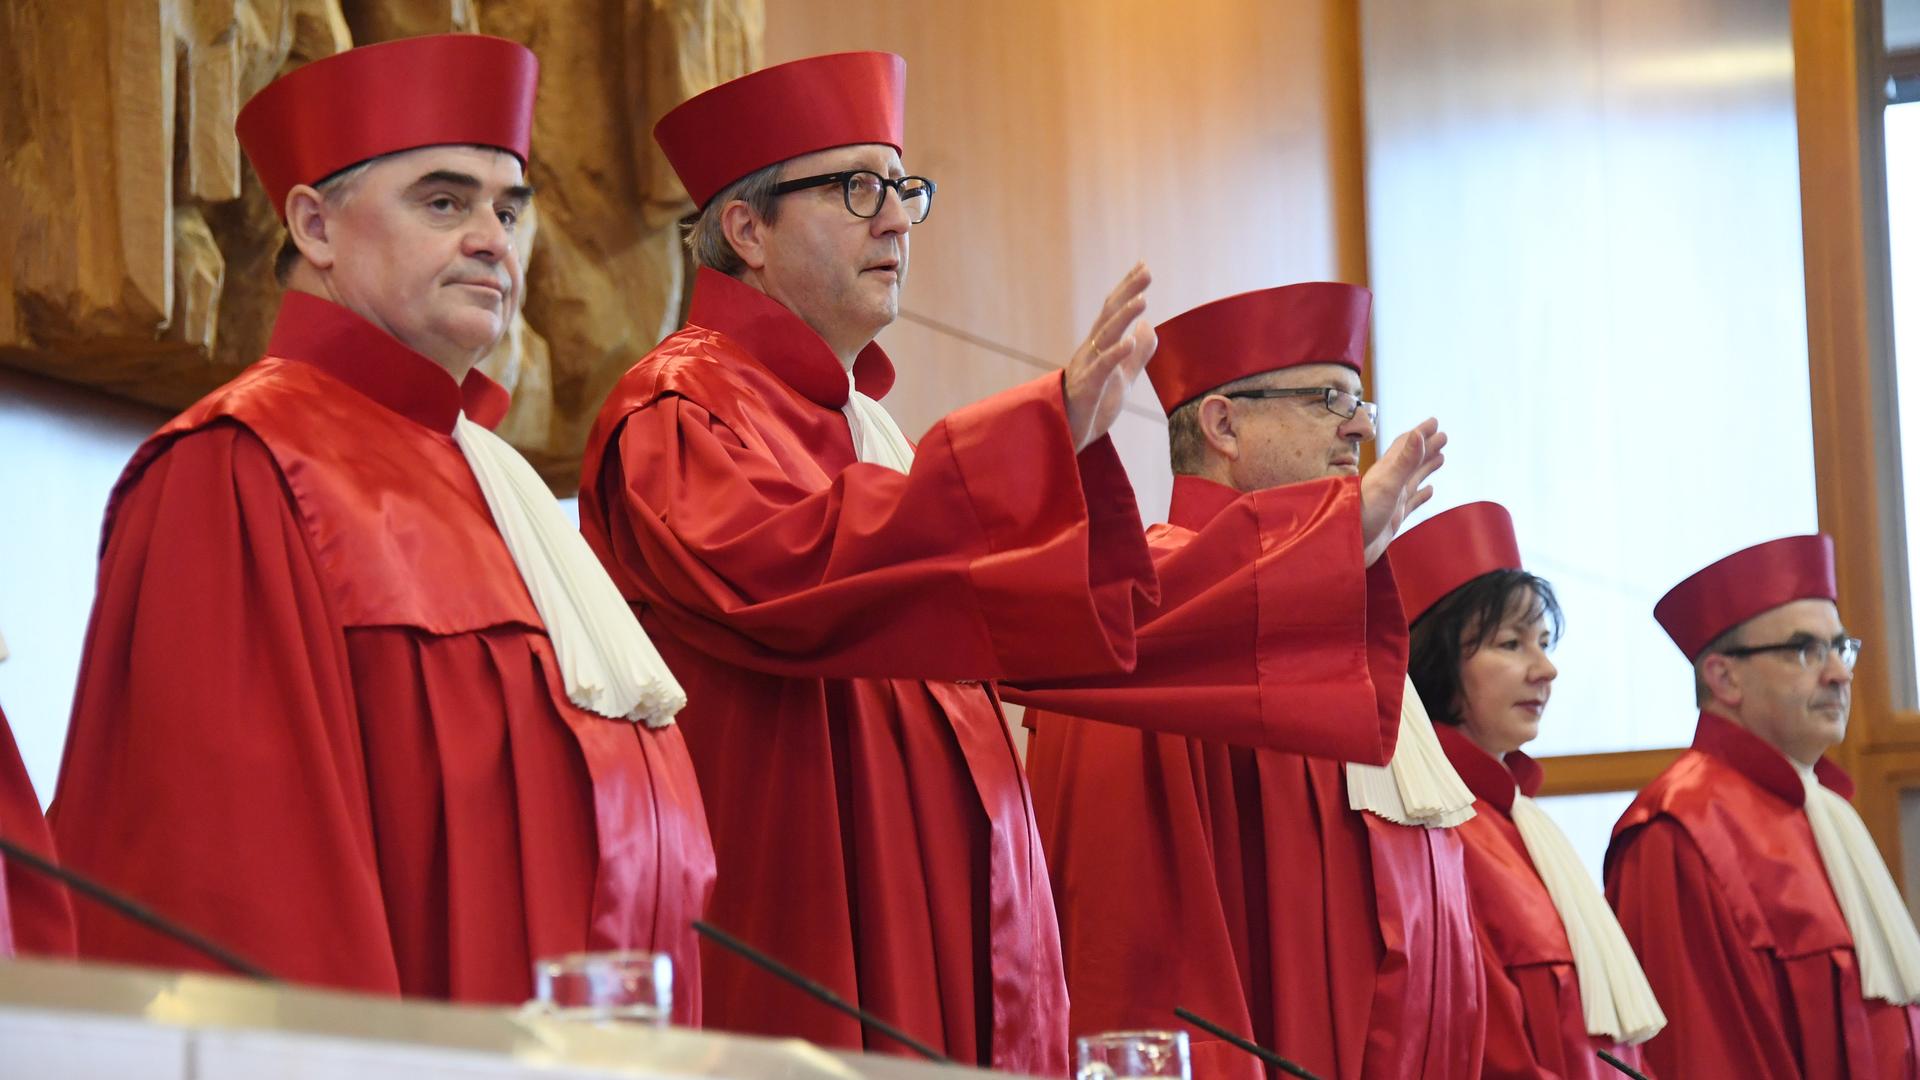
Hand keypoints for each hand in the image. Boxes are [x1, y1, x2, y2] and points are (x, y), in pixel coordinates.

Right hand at [1063, 263, 1156, 451]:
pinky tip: (1129, 340)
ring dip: (1123, 317)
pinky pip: (1100, 369)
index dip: (1128, 289)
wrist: (1066, 438)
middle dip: (1127, 293)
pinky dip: (1114, 354)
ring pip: (1104, 337)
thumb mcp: (1122, 379)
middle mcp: (1091, 352)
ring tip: (1142, 300)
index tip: (1144, 266)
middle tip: (1146, 272)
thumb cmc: (1091, 407)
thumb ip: (1136, 355)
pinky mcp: (1086, 390)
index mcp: (1099, 348)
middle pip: (1109, 316)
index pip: (1114, 312)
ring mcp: (1087, 369)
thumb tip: (1149, 327)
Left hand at [1360, 418, 1445, 565]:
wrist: (1346, 547)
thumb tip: (1418, 433)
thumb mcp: (1387, 484)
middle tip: (1443, 436)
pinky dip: (1422, 495)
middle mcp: (1389, 483)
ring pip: (1413, 479)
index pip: (1406, 446)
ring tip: (1440, 457)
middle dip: (1426, 447)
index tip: (1434, 422)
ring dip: (1426, 467)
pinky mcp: (1393, 518)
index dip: (1420, 433)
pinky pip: (1411, 503)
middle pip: (1411, 460)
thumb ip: (1404, 460)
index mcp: (1387, 471)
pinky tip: (1429, 491)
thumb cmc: (1362, 515)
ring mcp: (1391, 501)